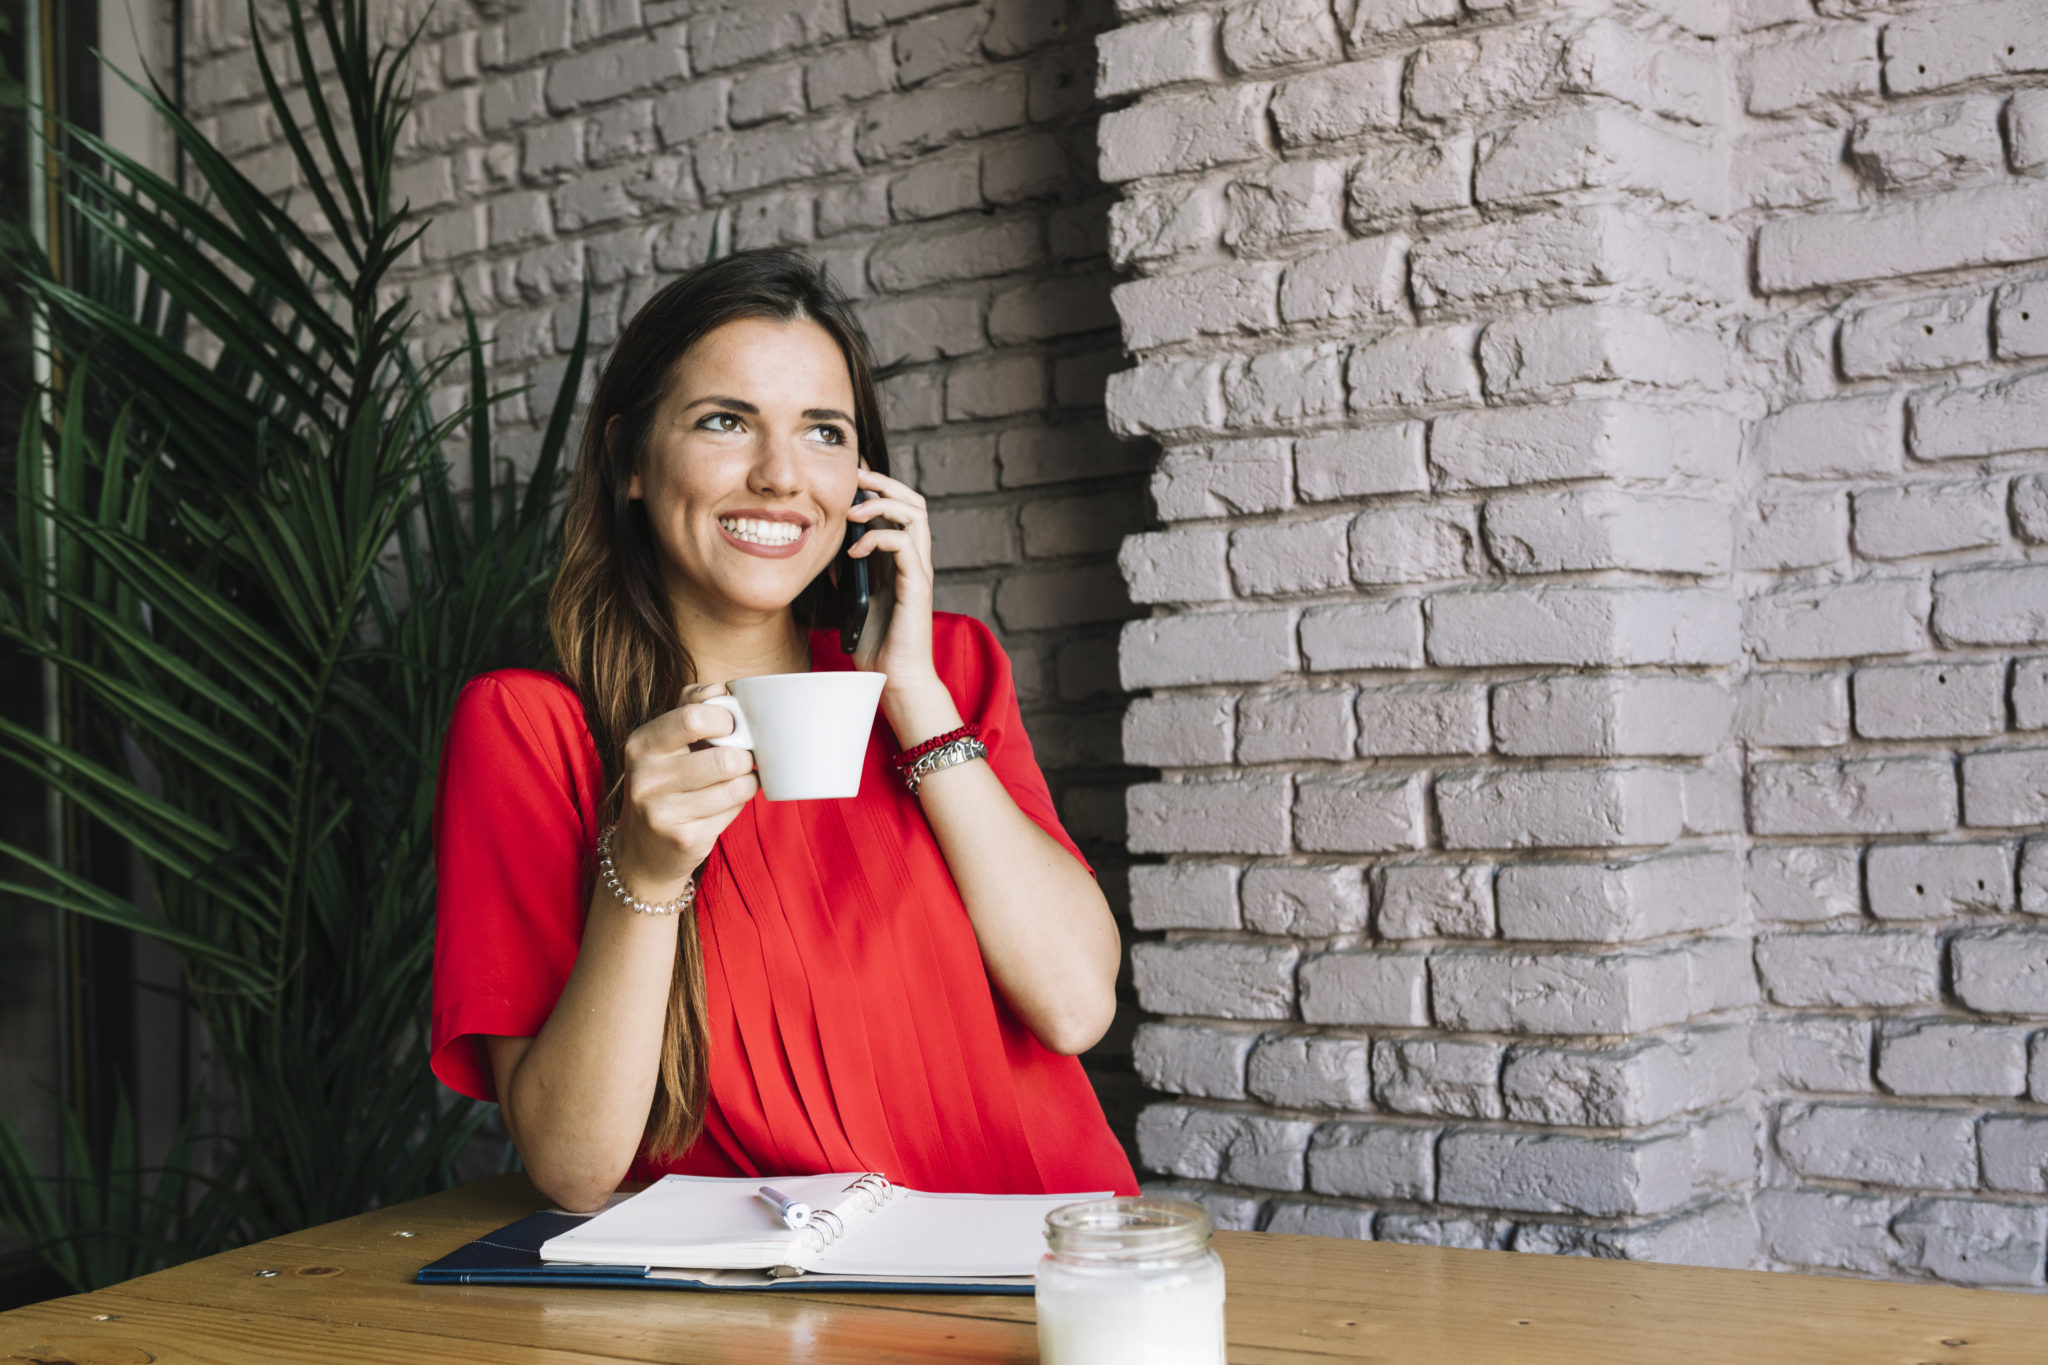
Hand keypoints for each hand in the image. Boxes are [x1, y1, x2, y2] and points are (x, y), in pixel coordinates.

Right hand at [611, 682, 758, 898]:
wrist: (641, 851)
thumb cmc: (664, 785)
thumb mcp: (665, 743)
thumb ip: (691, 706)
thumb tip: (722, 688)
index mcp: (641, 744)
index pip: (694, 717)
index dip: (727, 719)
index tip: (733, 726)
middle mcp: (646, 777)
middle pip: (723, 757)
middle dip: (744, 755)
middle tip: (742, 757)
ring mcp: (662, 812)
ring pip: (735, 785)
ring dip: (748, 780)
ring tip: (737, 779)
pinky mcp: (684, 839)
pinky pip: (734, 811)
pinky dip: (740, 803)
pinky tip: (725, 803)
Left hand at [845, 467, 938, 698]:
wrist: (895, 679)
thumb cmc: (878, 646)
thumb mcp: (854, 601)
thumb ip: (848, 574)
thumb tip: (827, 550)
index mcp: (902, 561)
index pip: (900, 509)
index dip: (879, 488)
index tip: (853, 476)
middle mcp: (915, 561)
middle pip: (914, 502)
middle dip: (885, 482)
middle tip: (856, 475)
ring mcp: (918, 571)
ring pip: (915, 514)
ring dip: (881, 503)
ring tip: (853, 510)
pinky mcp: (916, 585)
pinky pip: (902, 544)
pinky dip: (877, 538)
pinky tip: (854, 550)